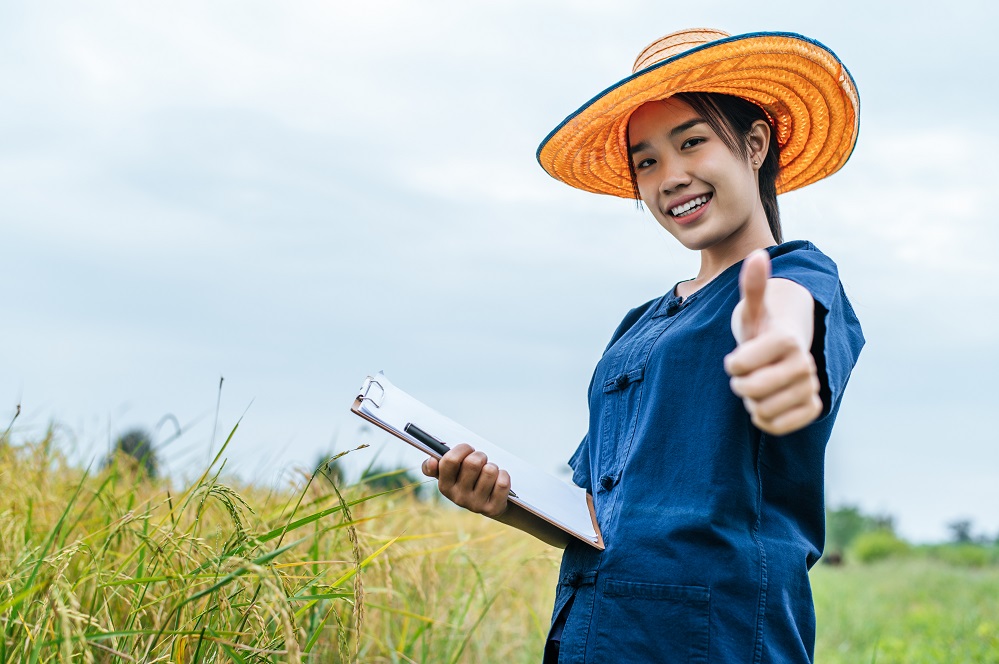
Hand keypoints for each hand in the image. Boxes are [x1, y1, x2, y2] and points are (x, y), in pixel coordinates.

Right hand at [420, 444, 510, 516]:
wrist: (488, 502)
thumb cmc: (467, 480)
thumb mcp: (450, 473)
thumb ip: (435, 465)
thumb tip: (432, 460)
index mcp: (444, 486)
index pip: (450, 460)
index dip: (462, 449)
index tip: (468, 450)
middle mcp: (458, 498)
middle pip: (473, 462)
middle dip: (480, 456)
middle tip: (481, 461)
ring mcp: (475, 504)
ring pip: (490, 470)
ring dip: (492, 466)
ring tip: (489, 473)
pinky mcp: (492, 509)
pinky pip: (502, 482)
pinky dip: (503, 476)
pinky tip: (498, 481)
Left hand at [724, 249, 822, 434]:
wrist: (788, 350)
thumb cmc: (763, 328)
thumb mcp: (753, 308)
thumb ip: (753, 286)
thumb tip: (757, 255)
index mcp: (788, 340)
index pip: (739, 365)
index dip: (732, 363)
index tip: (737, 356)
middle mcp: (805, 364)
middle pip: (749, 390)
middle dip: (739, 384)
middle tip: (746, 374)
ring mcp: (811, 387)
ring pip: (761, 410)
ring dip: (751, 401)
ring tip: (759, 385)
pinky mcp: (813, 408)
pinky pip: (776, 426)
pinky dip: (764, 419)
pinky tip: (766, 403)